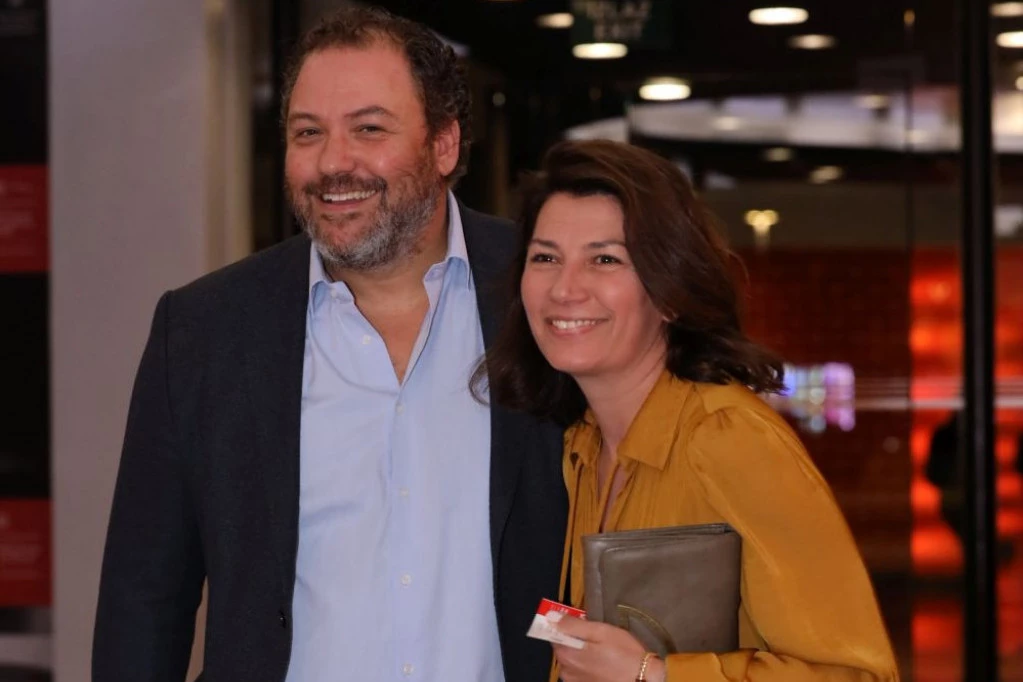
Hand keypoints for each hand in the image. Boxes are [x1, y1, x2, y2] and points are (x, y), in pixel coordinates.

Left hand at [551, 616, 665, 681]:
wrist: (643, 679)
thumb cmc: (623, 652)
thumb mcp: (601, 631)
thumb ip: (573, 625)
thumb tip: (550, 616)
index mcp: (566, 655)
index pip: (554, 635)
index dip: (566, 626)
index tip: (581, 623)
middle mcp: (565, 671)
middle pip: (562, 648)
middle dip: (574, 640)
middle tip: (596, 636)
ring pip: (570, 661)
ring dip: (580, 653)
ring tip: (601, 651)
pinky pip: (578, 673)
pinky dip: (586, 666)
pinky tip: (602, 664)